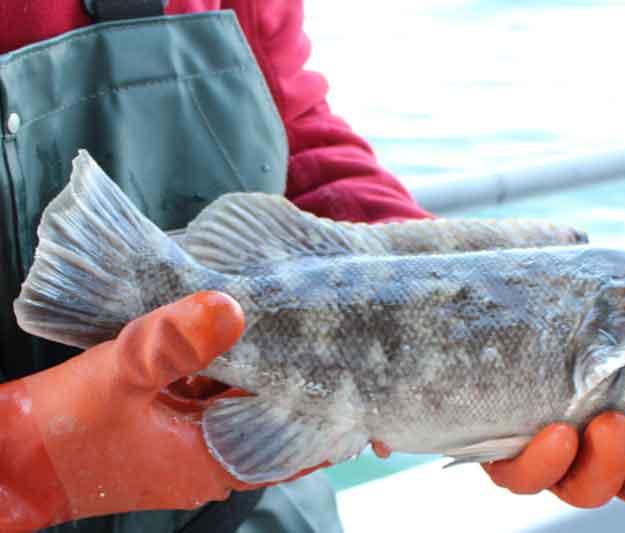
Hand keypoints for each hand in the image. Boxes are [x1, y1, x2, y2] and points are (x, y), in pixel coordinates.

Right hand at [0, 292, 321, 530]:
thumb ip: (177, 340)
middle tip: (325, 338)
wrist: (8, 464)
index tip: (353, 378)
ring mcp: (187, 450)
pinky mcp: (168, 435)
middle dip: (293, 381)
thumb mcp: (122, 374)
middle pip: (270, 419)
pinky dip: (220, 374)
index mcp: (212, 462)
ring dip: (254, 373)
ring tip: (287, 327)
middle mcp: (209, 462)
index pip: (292, 442)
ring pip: (239, 407)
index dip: (324, 410)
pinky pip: (209, 401)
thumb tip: (233, 307)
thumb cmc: (62, 431)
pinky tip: (229, 334)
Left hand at [481, 248, 624, 506]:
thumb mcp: (607, 294)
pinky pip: (522, 478)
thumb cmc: (559, 314)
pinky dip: (541, 465)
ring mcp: (550, 454)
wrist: (487, 319)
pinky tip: (557, 435)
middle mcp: (593, 446)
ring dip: (605, 466)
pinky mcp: (504, 454)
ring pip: (584, 488)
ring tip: (609, 424)